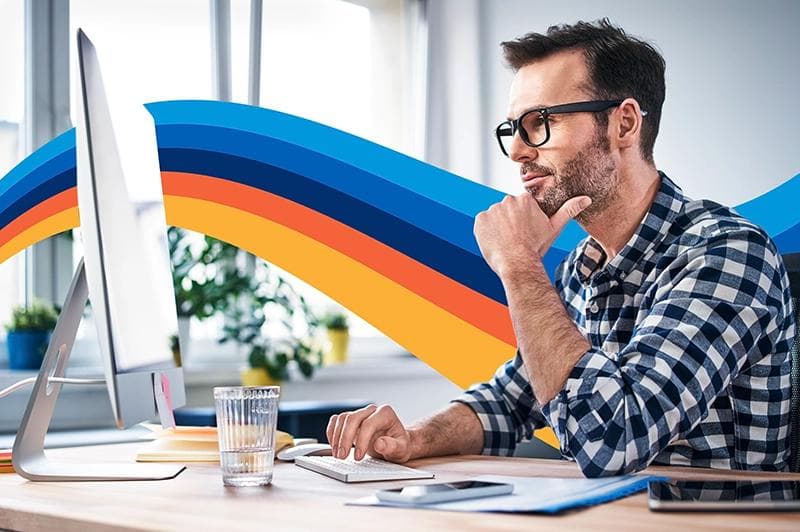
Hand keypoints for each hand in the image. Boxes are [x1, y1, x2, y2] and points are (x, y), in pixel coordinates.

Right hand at [326, 404, 412, 462]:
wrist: (396, 444)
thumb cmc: (400, 446)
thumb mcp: (401, 449)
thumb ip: (393, 446)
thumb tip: (379, 443)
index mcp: (386, 413)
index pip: (369, 424)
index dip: (361, 441)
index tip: (358, 457)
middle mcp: (372, 410)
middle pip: (353, 418)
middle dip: (345, 438)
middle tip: (342, 457)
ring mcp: (361, 414)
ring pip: (343, 419)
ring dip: (337, 437)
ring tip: (338, 455)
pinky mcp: (352, 420)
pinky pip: (337, 420)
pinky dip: (332, 432)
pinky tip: (334, 446)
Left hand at [473, 193, 590, 275]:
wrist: (517, 263)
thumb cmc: (536, 247)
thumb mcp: (554, 228)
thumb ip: (569, 210)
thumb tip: (587, 198)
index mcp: (525, 199)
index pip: (521, 207)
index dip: (522, 221)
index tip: (525, 232)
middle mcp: (507, 200)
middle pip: (507, 210)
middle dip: (510, 222)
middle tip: (516, 239)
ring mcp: (492, 209)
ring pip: (495, 217)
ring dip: (498, 227)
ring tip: (506, 242)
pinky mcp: (480, 220)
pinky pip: (483, 224)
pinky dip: (486, 232)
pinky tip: (496, 241)